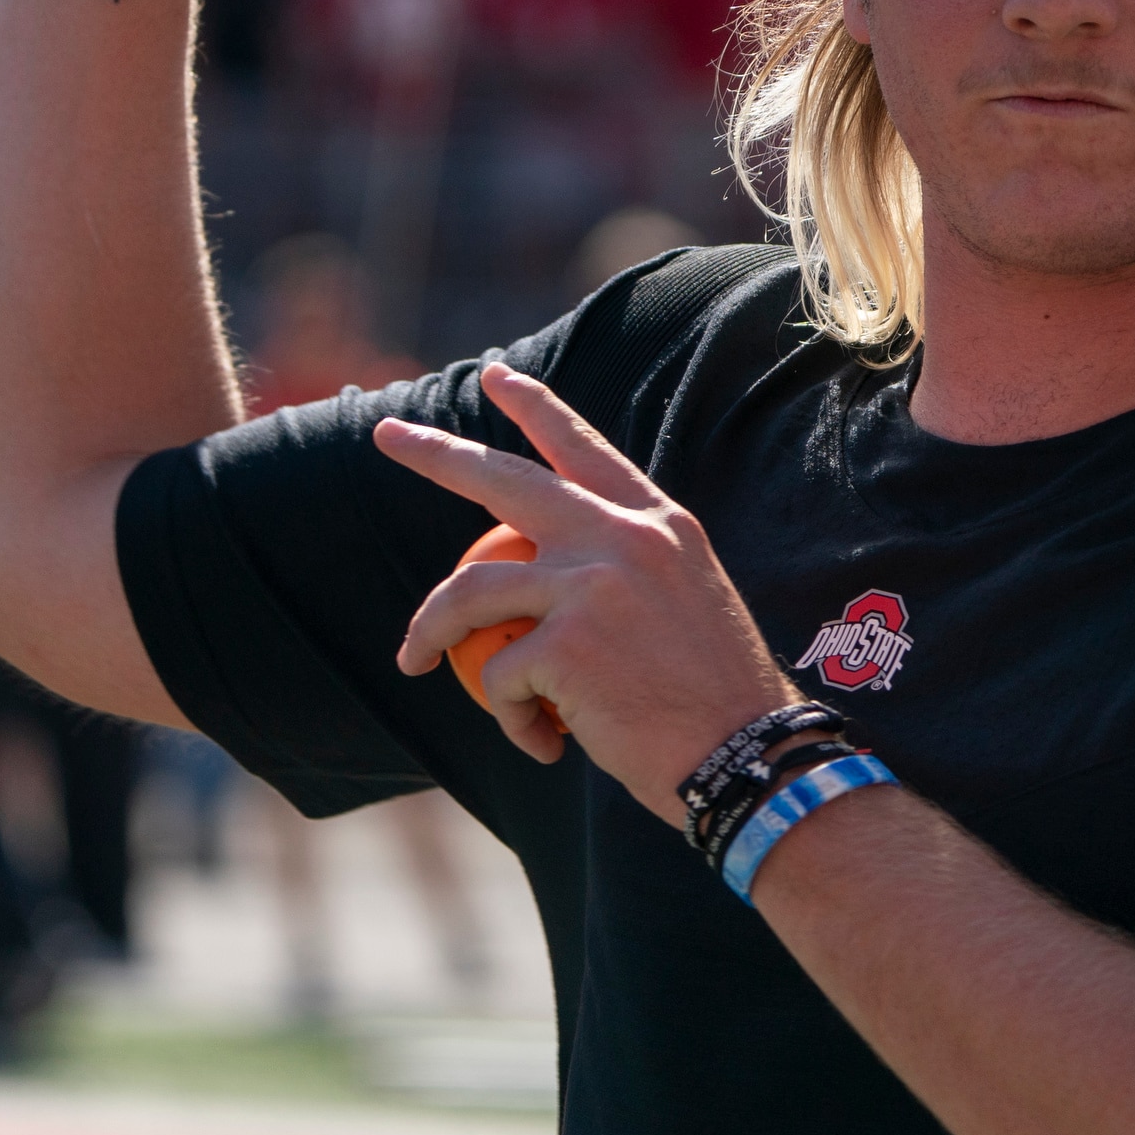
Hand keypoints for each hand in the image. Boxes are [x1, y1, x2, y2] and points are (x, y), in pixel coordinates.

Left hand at [377, 366, 803, 825]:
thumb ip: (622, 571)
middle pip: (504, 481)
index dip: (534, 408)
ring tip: (415, 661)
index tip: (494, 377)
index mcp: (658, 523)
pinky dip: (510, 716)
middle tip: (386, 434)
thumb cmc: (717, 697)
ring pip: (469, 592)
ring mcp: (590, 587)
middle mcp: (621, 538)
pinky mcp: (564, 645)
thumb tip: (542, 576)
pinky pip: (498, 674)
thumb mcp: (683, 601)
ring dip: (430, 630)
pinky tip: (543, 742)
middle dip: (435, 454)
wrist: (748, 757)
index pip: (583, 448)